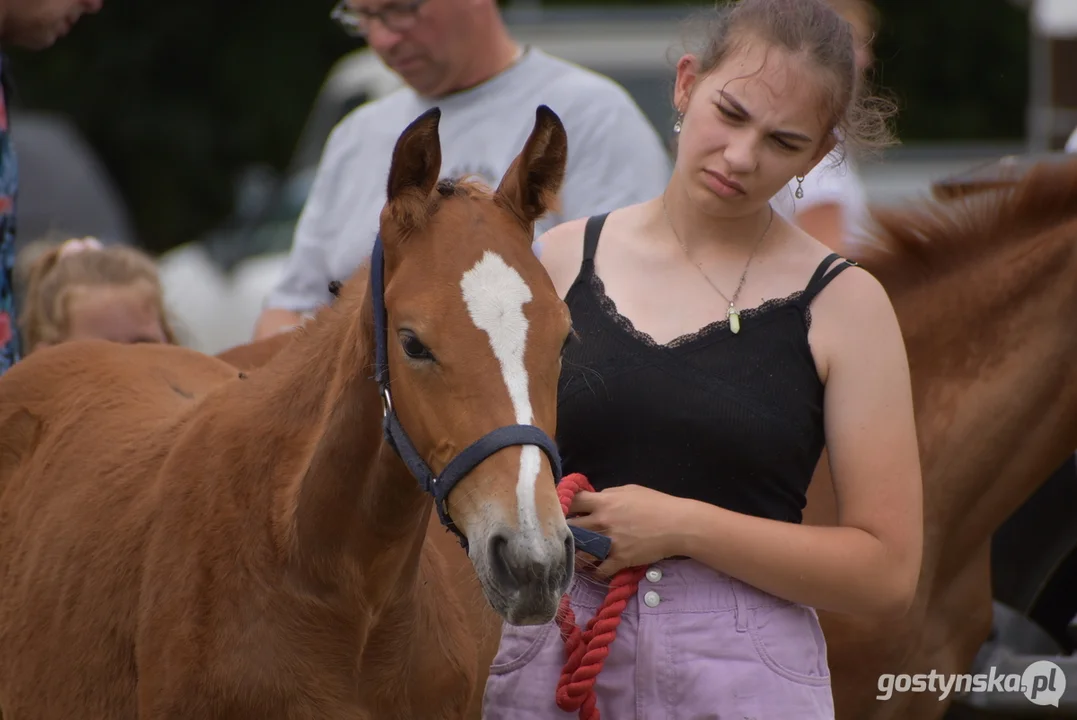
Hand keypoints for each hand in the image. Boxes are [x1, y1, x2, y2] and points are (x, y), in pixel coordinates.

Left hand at [568, 484, 684, 576]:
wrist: (678, 525)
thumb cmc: (656, 503)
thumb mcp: (630, 490)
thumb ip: (608, 494)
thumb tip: (595, 499)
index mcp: (604, 502)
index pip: (572, 501)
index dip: (564, 504)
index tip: (563, 509)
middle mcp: (602, 521)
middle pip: (570, 527)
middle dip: (564, 530)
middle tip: (563, 534)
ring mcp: (610, 542)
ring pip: (580, 550)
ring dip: (576, 552)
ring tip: (573, 553)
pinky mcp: (620, 559)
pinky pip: (599, 569)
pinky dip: (596, 570)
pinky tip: (595, 569)